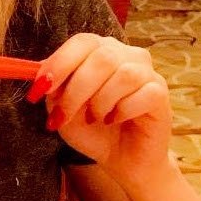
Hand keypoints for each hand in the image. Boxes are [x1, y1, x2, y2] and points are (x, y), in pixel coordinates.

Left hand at [29, 34, 171, 184]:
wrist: (121, 159)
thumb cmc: (92, 130)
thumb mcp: (63, 109)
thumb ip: (54, 90)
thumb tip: (45, 75)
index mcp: (100, 51)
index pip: (82, 42)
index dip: (59, 63)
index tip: (40, 89)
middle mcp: (126, 55)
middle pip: (101, 57)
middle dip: (76, 90)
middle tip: (64, 115)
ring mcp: (147, 73)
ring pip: (123, 75)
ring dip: (100, 103)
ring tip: (95, 119)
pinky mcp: (161, 94)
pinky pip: (142, 95)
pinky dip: (122, 111)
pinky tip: (114, 121)